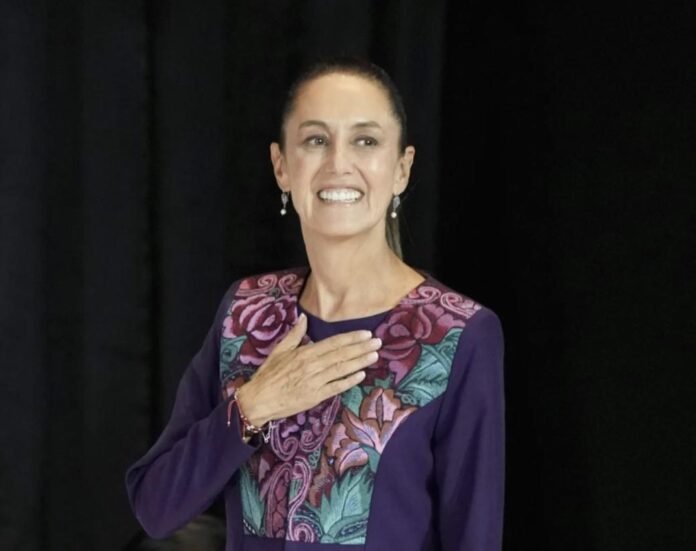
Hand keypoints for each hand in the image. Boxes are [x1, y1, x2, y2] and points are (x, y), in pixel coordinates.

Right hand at [235, 314, 380, 426]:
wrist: (259, 399)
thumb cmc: (269, 375)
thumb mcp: (279, 351)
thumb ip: (294, 334)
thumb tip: (303, 318)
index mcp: (304, 353)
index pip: (333, 343)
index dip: (351, 338)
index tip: (366, 333)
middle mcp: (312, 366)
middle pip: (341, 355)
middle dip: (361, 348)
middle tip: (378, 342)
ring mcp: (315, 382)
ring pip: (341, 369)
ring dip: (360, 362)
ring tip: (374, 355)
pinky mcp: (316, 396)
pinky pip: (336, 387)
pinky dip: (349, 381)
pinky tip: (361, 375)